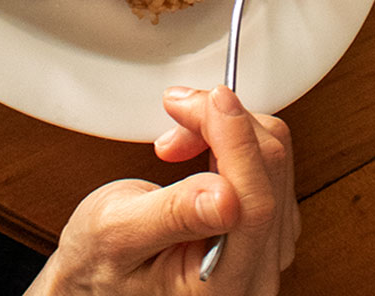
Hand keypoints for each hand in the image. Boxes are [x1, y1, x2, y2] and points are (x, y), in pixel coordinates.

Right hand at [25, 85, 299, 294]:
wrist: (100, 278)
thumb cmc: (102, 265)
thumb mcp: (118, 234)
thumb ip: (173, 215)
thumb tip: (225, 196)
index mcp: (223, 283)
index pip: (253, 202)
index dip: (237, 139)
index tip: (213, 98)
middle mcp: (258, 270)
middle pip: (270, 170)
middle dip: (224, 122)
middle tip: (179, 107)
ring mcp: (268, 248)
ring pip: (273, 159)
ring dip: (227, 128)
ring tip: (180, 135)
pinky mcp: (267, 226)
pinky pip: (268, 163)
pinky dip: (233, 138)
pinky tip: (201, 145)